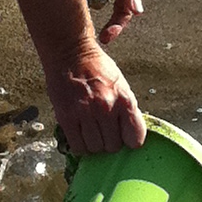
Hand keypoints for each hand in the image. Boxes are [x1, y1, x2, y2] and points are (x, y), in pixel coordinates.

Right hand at [48, 41, 146, 157]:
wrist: (70, 53)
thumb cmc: (96, 68)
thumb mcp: (121, 85)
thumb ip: (126, 109)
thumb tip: (129, 136)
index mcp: (125, 99)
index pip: (135, 139)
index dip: (129, 140)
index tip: (123, 137)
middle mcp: (107, 107)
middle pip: (113, 147)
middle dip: (109, 142)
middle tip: (103, 131)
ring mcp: (86, 113)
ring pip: (95, 148)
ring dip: (93, 144)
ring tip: (90, 131)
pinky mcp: (66, 117)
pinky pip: (77, 146)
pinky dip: (79, 145)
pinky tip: (80, 135)